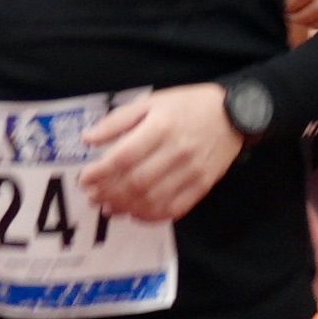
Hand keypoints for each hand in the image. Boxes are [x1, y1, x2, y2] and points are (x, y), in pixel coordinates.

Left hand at [77, 79, 239, 223]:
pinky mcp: (202, 186)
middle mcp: (177, 151)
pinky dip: (150, 216)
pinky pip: (174, 209)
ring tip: (108, 207)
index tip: (84, 178)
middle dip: (108, 193)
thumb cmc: (187, 106)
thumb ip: (118, 120)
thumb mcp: (151, 102)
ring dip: (125, 207)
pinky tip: (135, 214)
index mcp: (161, 127)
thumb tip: (88, 139)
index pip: (124, 157)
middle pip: (136, 182)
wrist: (233, 115)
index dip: (100, 172)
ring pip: (152, 200)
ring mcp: (192, 172)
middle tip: (92, 196)